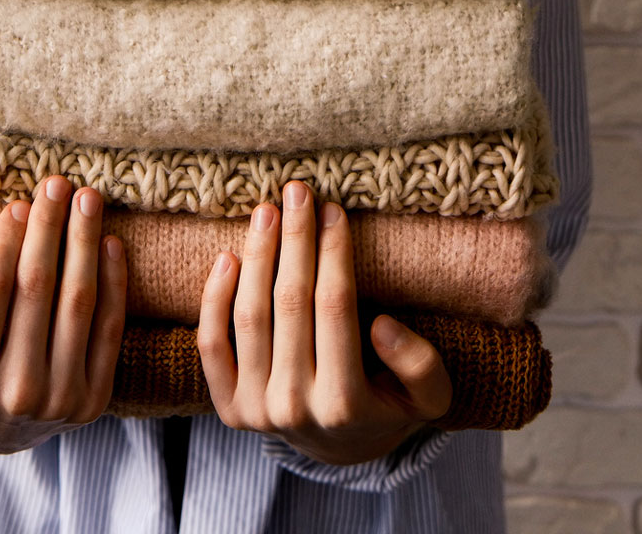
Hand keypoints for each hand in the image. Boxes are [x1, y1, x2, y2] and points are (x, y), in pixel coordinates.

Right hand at [0, 176, 127, 453]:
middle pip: (38, 290)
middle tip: (57, 184)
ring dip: (85, 244)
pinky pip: (109, 329)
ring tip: (87, 199)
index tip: (18, 203)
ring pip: (78, 303)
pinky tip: (110, 243)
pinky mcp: (96, 399)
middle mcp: (18, 394)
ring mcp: (62, 399)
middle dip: (49, 229)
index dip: (6, 243)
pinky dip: (114, 282)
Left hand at [197, 181, 452, 465]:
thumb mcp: (430, 396)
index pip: (336, 306)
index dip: (333, 252)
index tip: (334, 209)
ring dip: (256, 256)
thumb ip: (418, 364)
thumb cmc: (389, 405)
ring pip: (249, 317)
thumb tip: (381, 325)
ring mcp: (255, 410)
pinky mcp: (227, 407)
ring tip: (266, 211)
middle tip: (297, 191)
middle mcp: (295, 408)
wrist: (342, 450)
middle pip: (291, 303)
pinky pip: (211, 346)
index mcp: (345, 403)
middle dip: (295, 239)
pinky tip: (228, 256)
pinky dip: (213, 300)